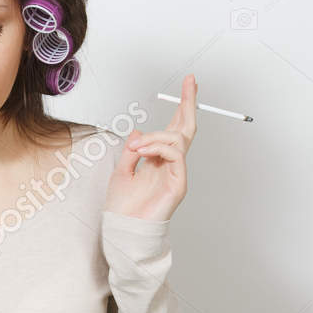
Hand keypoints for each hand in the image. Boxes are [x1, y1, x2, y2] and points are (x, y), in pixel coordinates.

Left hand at [104, 74, 195, 220]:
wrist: (123, 229)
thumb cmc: (123, 207)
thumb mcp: (121, 170)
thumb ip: (132, 150)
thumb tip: (138, 131)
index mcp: (158, 159)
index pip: (174, 128)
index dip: (181, 107)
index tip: (188, 85)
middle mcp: (171, 164)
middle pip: (186, 128)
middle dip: (189, 103)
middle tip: (191, 83)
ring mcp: (177, 173)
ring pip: (177, 139)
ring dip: (155, 136)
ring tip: (137, 146)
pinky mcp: (179, 183)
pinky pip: (175, 155)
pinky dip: (157, 148)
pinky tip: (142, 151)